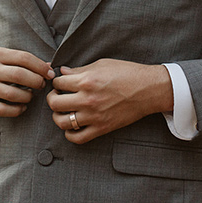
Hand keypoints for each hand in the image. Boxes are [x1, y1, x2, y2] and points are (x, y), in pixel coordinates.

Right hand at [0, 47, 54, 116]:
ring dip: (28, 96)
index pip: (24, 58)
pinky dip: (17, 110)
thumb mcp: (3, 57)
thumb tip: (49, 67)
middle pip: (19, 75)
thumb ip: (23, 61)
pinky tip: (22, 107)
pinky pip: (3, 109)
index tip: (50, 74)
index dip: (40, 66)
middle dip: (36, 81)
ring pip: (12, 94)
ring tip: (31, 95)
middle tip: (42, 85)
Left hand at [46, 59, 173, 143]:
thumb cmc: (127, 73)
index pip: (58, 83)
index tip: (61, 83)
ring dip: (58, 117)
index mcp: (87, 80)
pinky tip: (73, 126)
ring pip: (62, 122)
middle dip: (53, 99)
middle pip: (55, 104)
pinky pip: (77, 138)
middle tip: (58, 96)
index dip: (56, 81)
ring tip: (63, 111)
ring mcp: (94, 116)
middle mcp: (88, 99)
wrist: (148, 89)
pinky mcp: (102, 128)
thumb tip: (62, 72)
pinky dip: (70, 134)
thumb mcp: (102, 64)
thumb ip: (80, 69)